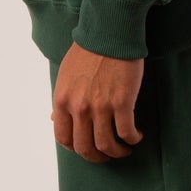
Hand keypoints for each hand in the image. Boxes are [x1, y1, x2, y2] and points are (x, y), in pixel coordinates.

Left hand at [51, 42, 145, 161]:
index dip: (76, 148)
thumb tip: (54, 118)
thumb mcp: (65, 75)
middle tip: (108, 155)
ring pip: (107, 145)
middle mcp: (79, 107)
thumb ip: (62, 99)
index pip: (63, 138)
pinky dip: (132, 139)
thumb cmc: (88, 50)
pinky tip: (136, 136)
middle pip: (85, 148)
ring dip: (118, 152)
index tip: (87, 147)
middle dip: (97, 157)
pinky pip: (127, 132)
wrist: (109, 32)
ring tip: (125, 148)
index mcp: (62, 100)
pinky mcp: (122, 102)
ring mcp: (100, 106)